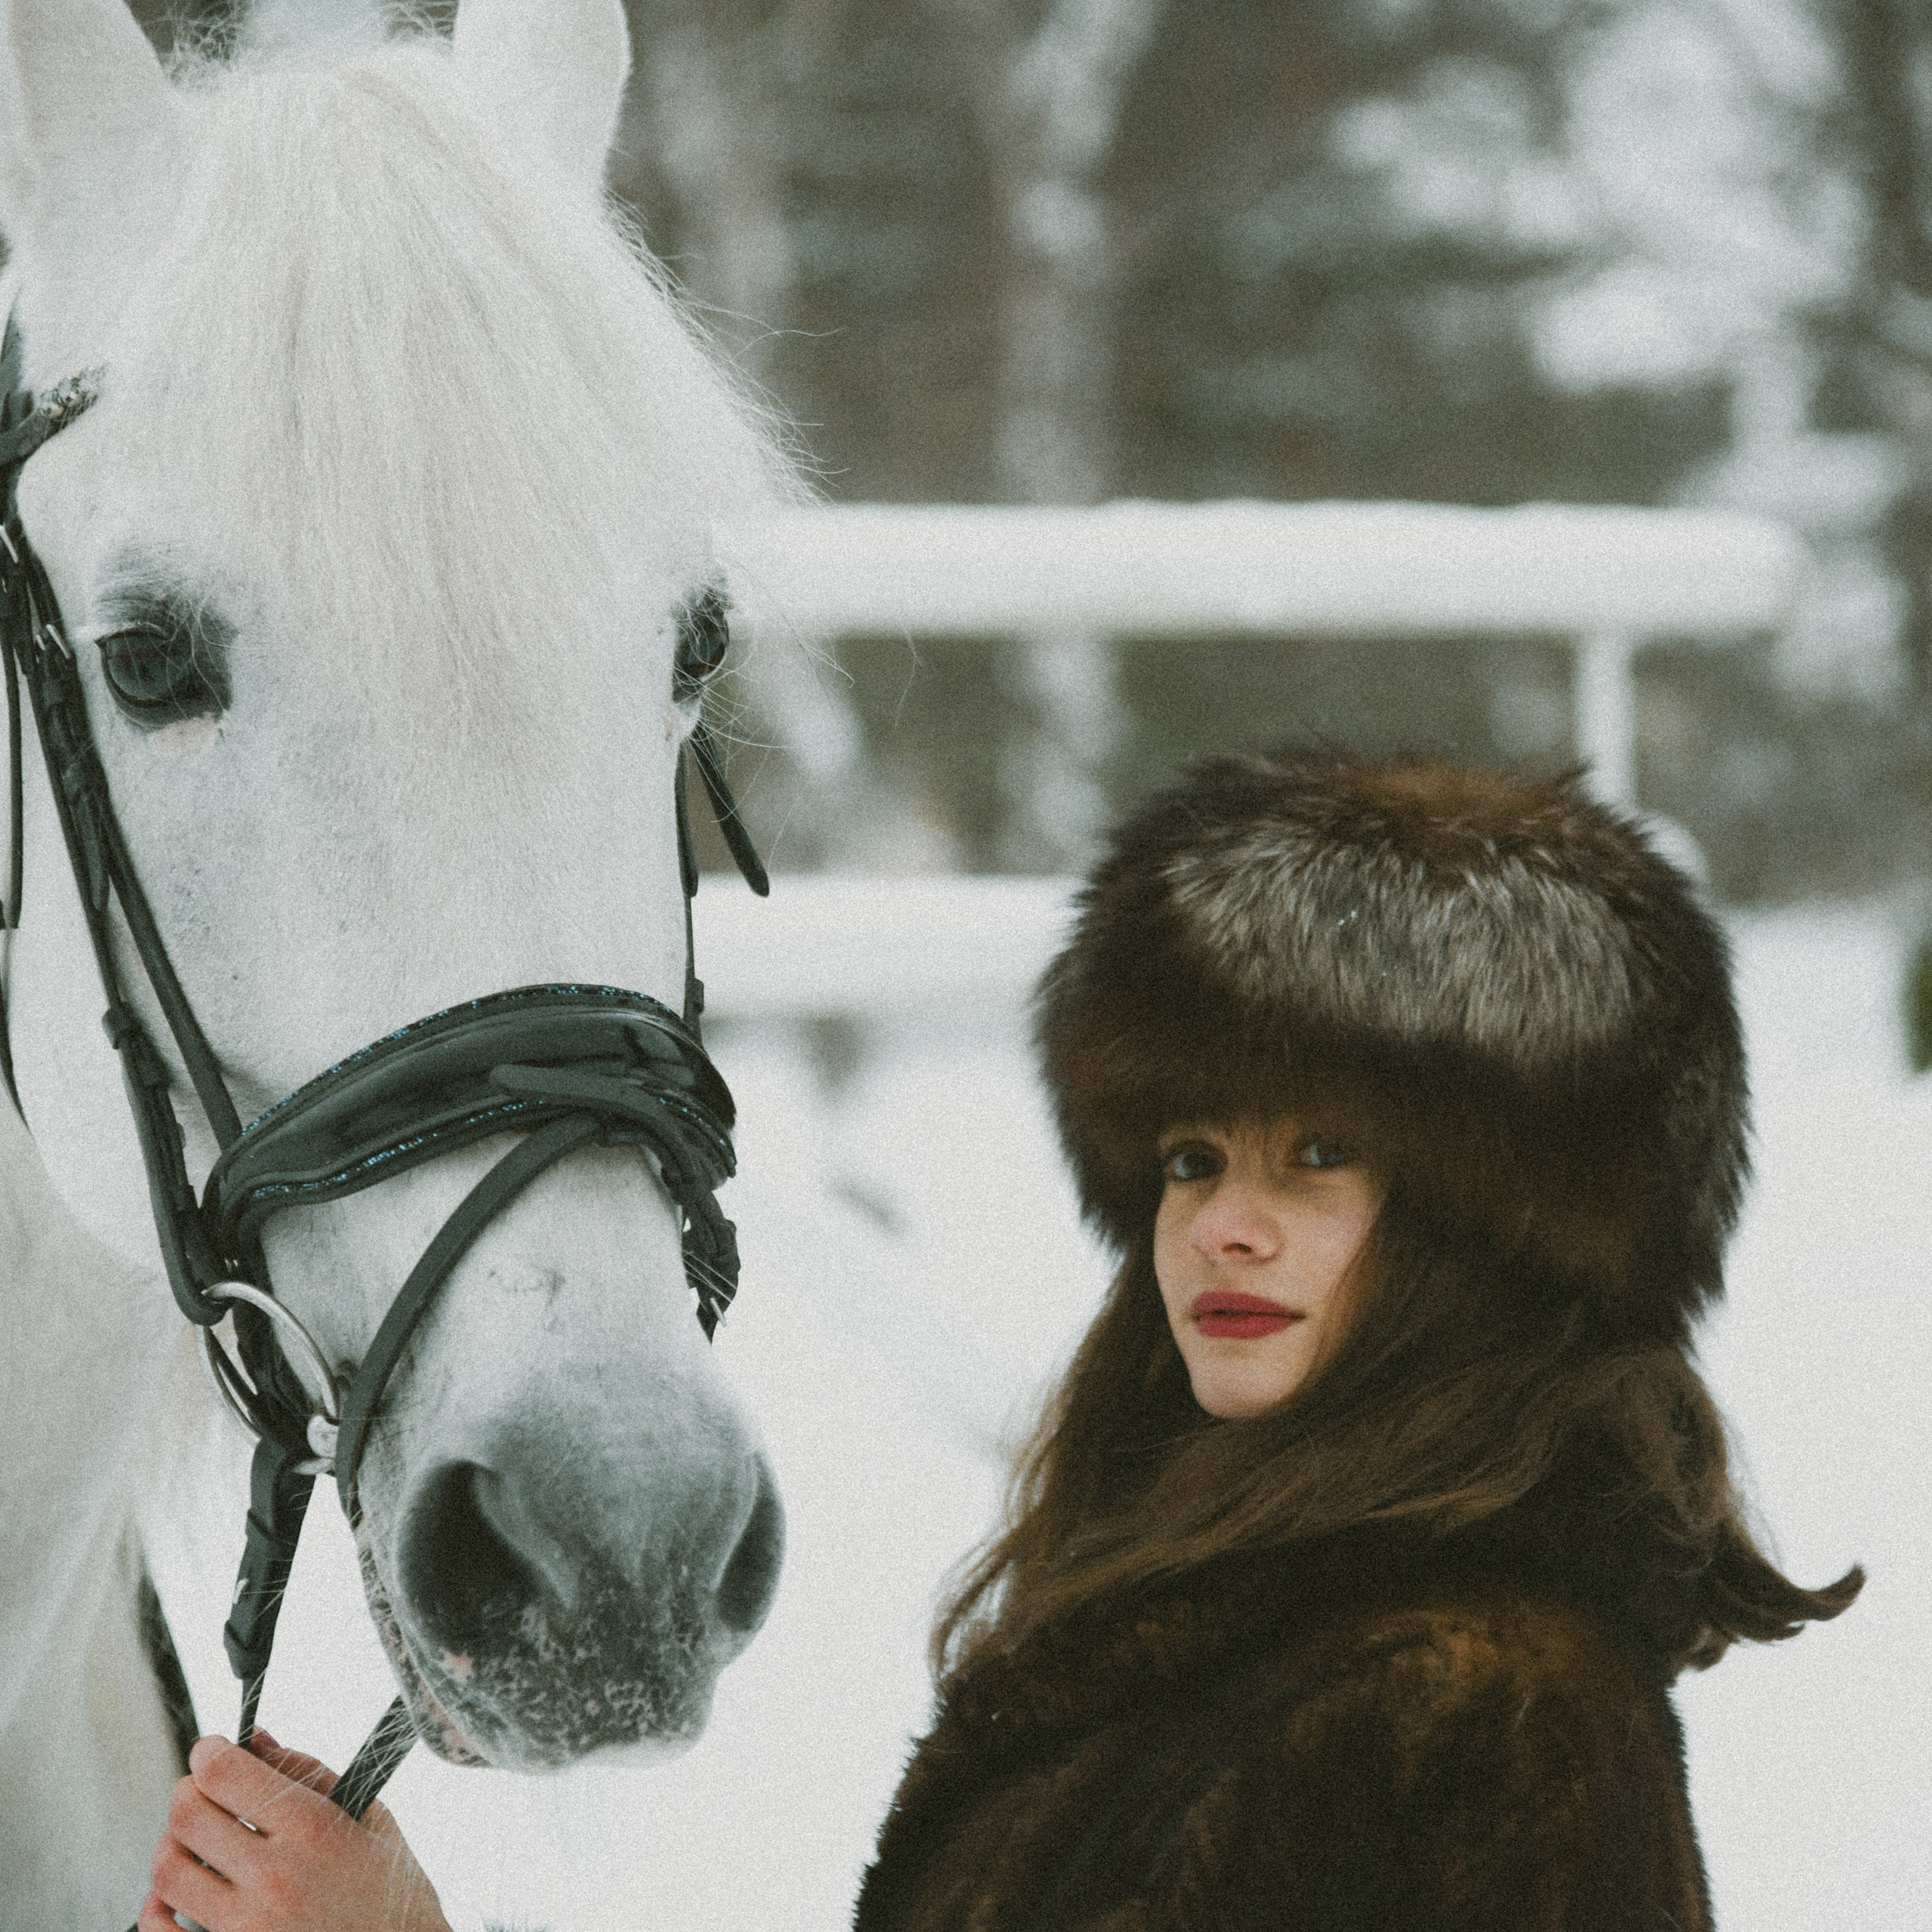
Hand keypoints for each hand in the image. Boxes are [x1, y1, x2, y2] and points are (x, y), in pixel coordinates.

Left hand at [139, 1730, 451, 1931]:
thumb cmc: (389, 1890)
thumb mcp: (369, 1816)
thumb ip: (308, 1772)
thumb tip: (253, 1740)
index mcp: (313, 1830)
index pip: (224, 1773)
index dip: (209, 1751)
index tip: (213, 1750)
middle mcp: (275, 1878)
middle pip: (185, 1815)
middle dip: (188, 1791)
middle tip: (202, 1791)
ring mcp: (247, 1928)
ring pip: (166, 1870)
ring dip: (171, 1844)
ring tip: (193, 1841)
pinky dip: (153, 1908)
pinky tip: (174, 1896)